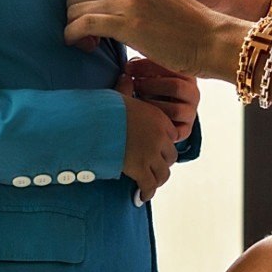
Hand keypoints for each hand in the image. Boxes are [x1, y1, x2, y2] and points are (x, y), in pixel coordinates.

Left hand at [66, 0, 226, 76]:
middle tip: (87, 37)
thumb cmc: (184, 26)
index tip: (90, 24)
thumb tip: (91, 6)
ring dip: (73, 29)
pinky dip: (74, 37)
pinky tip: (85, 46)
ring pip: (74, 9)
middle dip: (74, 16)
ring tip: (88, 44)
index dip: (81, 4)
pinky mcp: (126, 22)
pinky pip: (81, 25)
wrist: (211, 40)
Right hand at [116, 73, 178, 201]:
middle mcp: (159, 137)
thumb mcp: (121, 94)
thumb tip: (125, 75)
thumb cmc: (107, 106)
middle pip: (171, 156)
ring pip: (163, 172)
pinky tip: (142, 196)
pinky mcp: (139, 168)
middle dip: (163, 162)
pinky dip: (147, 192)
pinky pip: (149, 185)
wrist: (98, 121)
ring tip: (151, 183)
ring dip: (158, 179)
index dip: (166, 142)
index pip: (173, 134)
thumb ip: (127, 88)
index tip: (160, 148)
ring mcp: (151, 154)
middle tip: (155, 168)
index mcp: (158, 119)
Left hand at [124, 56, 198, 143]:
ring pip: (174, 109)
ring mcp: (191, 112)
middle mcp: (193, 93)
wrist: (156, 118)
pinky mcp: (185, 130)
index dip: (148, 66)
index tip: (129, 67)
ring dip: (152, 105)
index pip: (172, 67)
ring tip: (138, 100)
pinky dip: (158, 122)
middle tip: (134, 84)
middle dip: (151, 85)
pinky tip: (145, 116)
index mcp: (187, 75)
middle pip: (175, 86)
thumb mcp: (149, 75)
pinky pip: (174, 129)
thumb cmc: (150, 90)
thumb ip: (142, 67)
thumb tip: (129, 66)